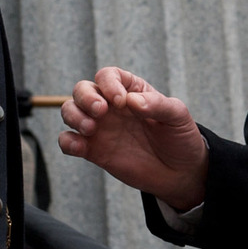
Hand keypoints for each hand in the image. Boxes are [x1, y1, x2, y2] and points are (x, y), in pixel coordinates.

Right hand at [56, 66, 209, 210]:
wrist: (180, 172)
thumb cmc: (180, 138)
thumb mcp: (178, 116)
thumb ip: (158, 105)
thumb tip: (132, 101)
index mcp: (131, 91)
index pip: (108, 76)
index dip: (109, 84)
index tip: (121, 101)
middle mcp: (111, 107)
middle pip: (82, 90)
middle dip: (85, 97)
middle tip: (100, 112)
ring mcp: (100, 128)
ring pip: (70, 111)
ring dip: (73, 116)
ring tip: (91, 129)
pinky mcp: (93, 151)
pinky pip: (69, 141)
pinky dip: (67, 142)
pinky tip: (80, 147)